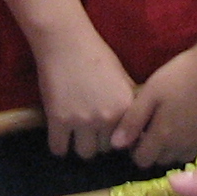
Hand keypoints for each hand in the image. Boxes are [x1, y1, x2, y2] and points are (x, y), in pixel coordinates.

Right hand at [31, 21, 137, 158]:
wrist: (66, 42)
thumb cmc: (96, 55)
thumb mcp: (122, 77)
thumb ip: (129, 103)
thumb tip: (138, 128)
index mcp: (124, 107)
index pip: (126, 140)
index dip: (117, 138)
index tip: (109, 134)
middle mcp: (106, 118)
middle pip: (104, 149)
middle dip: (98, 141)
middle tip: (90, 130)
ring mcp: (81, 120)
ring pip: (84, 153)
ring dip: (80, 145)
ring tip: (76, 134)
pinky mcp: (58, 120)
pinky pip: (59, 149)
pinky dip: (60, 146)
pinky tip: (60, 136)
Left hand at [113, 37, 196, 167]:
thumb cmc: (182, 75)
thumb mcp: (151, 92)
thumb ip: (132, 120)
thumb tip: (116, 145)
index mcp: (163, 137)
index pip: (142, 160)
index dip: (137, 148)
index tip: (140, 132)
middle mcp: (183, 148)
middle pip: (162, 161)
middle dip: (156, 149)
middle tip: (158, 126)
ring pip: (182, 158)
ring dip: (176, 149)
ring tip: (178, 126)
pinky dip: (196, 146)